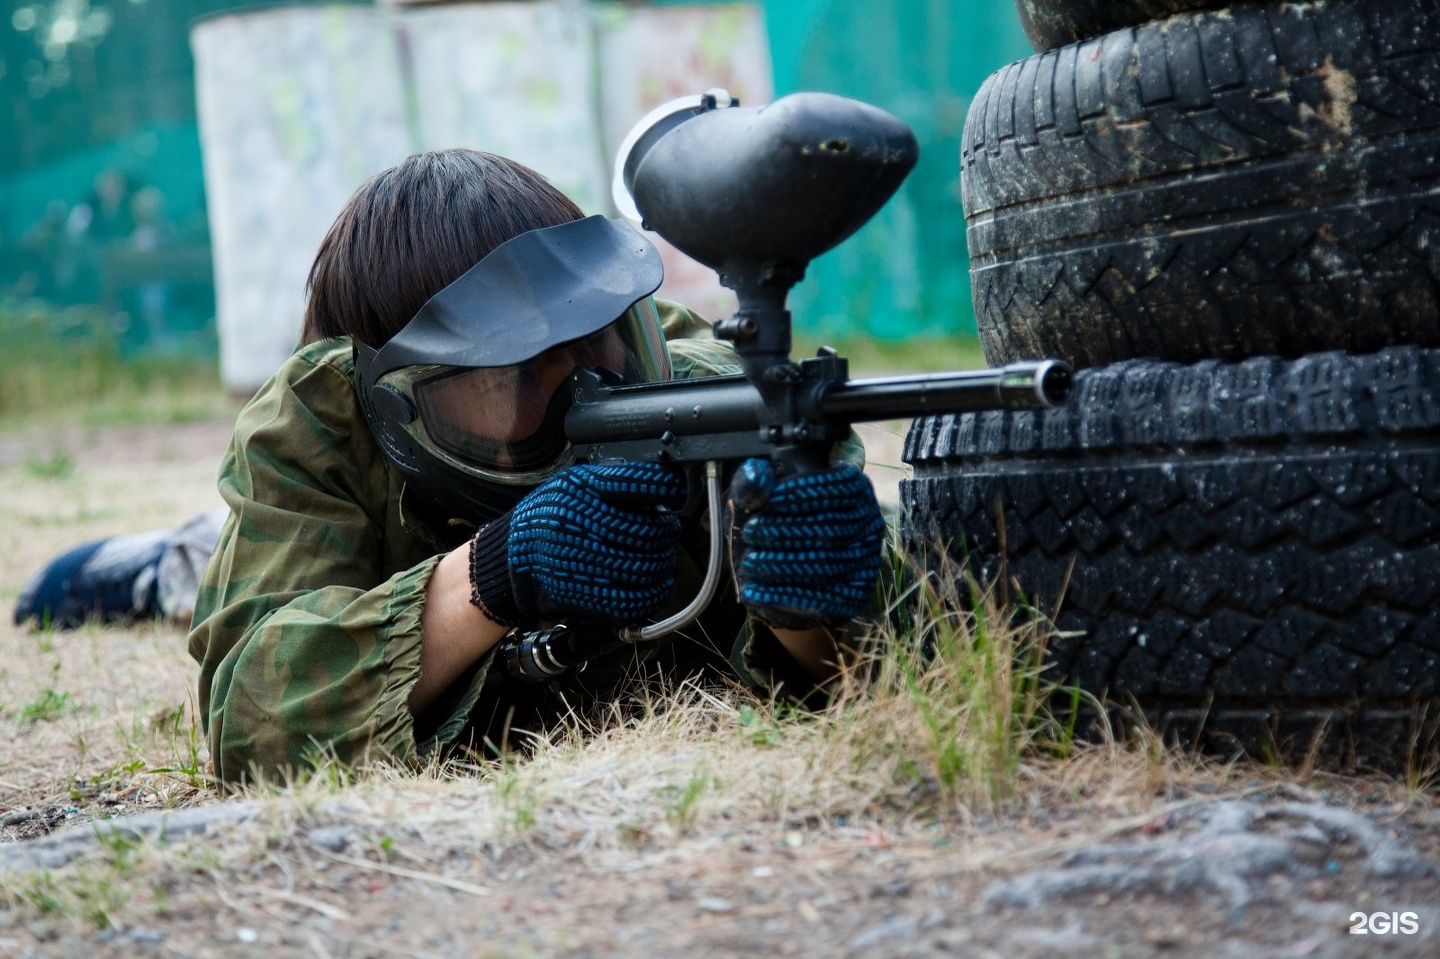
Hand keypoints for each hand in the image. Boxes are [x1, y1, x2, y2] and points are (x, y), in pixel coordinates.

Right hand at [468, 462, 686, 625]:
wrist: (510, 560)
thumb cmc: (548, 518)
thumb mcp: (574, 485)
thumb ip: (613, 482)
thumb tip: (664, 486)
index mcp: (582, 489)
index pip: (637, 483)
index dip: (667, 488)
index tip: (678, 492)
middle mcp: (583, 522)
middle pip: (650, 530)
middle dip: (668, 532)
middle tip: (667, 532)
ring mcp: (584, 561)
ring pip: (649, 565)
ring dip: (664, 563)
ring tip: (661, 557)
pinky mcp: (585, 594)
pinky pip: (635, 599)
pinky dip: (654, 593)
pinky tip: (657, 584)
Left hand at [729, 458, 885, 629]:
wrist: (786, 572)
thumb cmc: (776, 523)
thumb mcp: (762, 499)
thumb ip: (756, 482)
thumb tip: (756, 476)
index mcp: (856, 491)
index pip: (839, 486)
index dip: (804, 492)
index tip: (769, 499)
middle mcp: (868, 525)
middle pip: (830, 527)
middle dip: (786, 530)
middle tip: (751, 533)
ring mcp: (866, 563)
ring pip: (826, 564)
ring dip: (782, 564)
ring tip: (750, 562)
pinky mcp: (854, 595)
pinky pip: (821, 598)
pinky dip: (785, 595)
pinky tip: (754, 590)